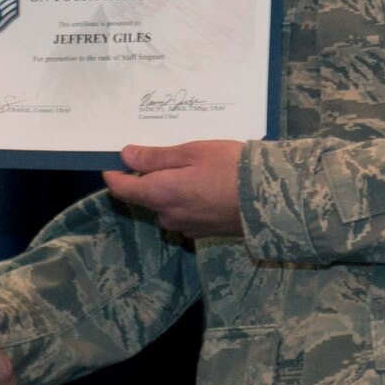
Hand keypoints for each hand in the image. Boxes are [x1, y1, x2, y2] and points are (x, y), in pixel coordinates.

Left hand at [102, 140, 243, 236]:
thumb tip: (125, 156)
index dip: (113, 174)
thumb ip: (155, 157)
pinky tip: (205, 186)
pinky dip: (186, 199)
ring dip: (169, 189)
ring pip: (166, 206)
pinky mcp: (203, 232)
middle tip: (167, 155)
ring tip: (192, 168)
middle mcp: (168, 216)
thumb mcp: (191, 152)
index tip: (114, 160)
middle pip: (145, 197)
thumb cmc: (229, 167)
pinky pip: (184, 213)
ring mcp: (186, 227)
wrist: (271, 198)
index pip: (122, 189)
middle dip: (148, 178)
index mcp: (159, 195)